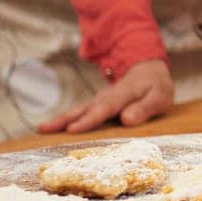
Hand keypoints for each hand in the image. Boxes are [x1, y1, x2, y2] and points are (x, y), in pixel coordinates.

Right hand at [37, 59, 175, 135]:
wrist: (147, 70)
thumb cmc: (156, 86)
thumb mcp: (160, 96)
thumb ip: (145, 107)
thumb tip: (127, 120)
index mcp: (122, 94)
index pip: (105, 109)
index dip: (89, 120)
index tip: (72, 130)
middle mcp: (106, 96)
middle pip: (84, 109)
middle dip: (64, 120)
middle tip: (43, 129)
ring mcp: (98, 100)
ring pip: (78, 110)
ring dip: (60, 119)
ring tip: (41, 129)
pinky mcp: (96, 104)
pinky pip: (80, 112)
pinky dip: (66, 119)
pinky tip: (52, 129)